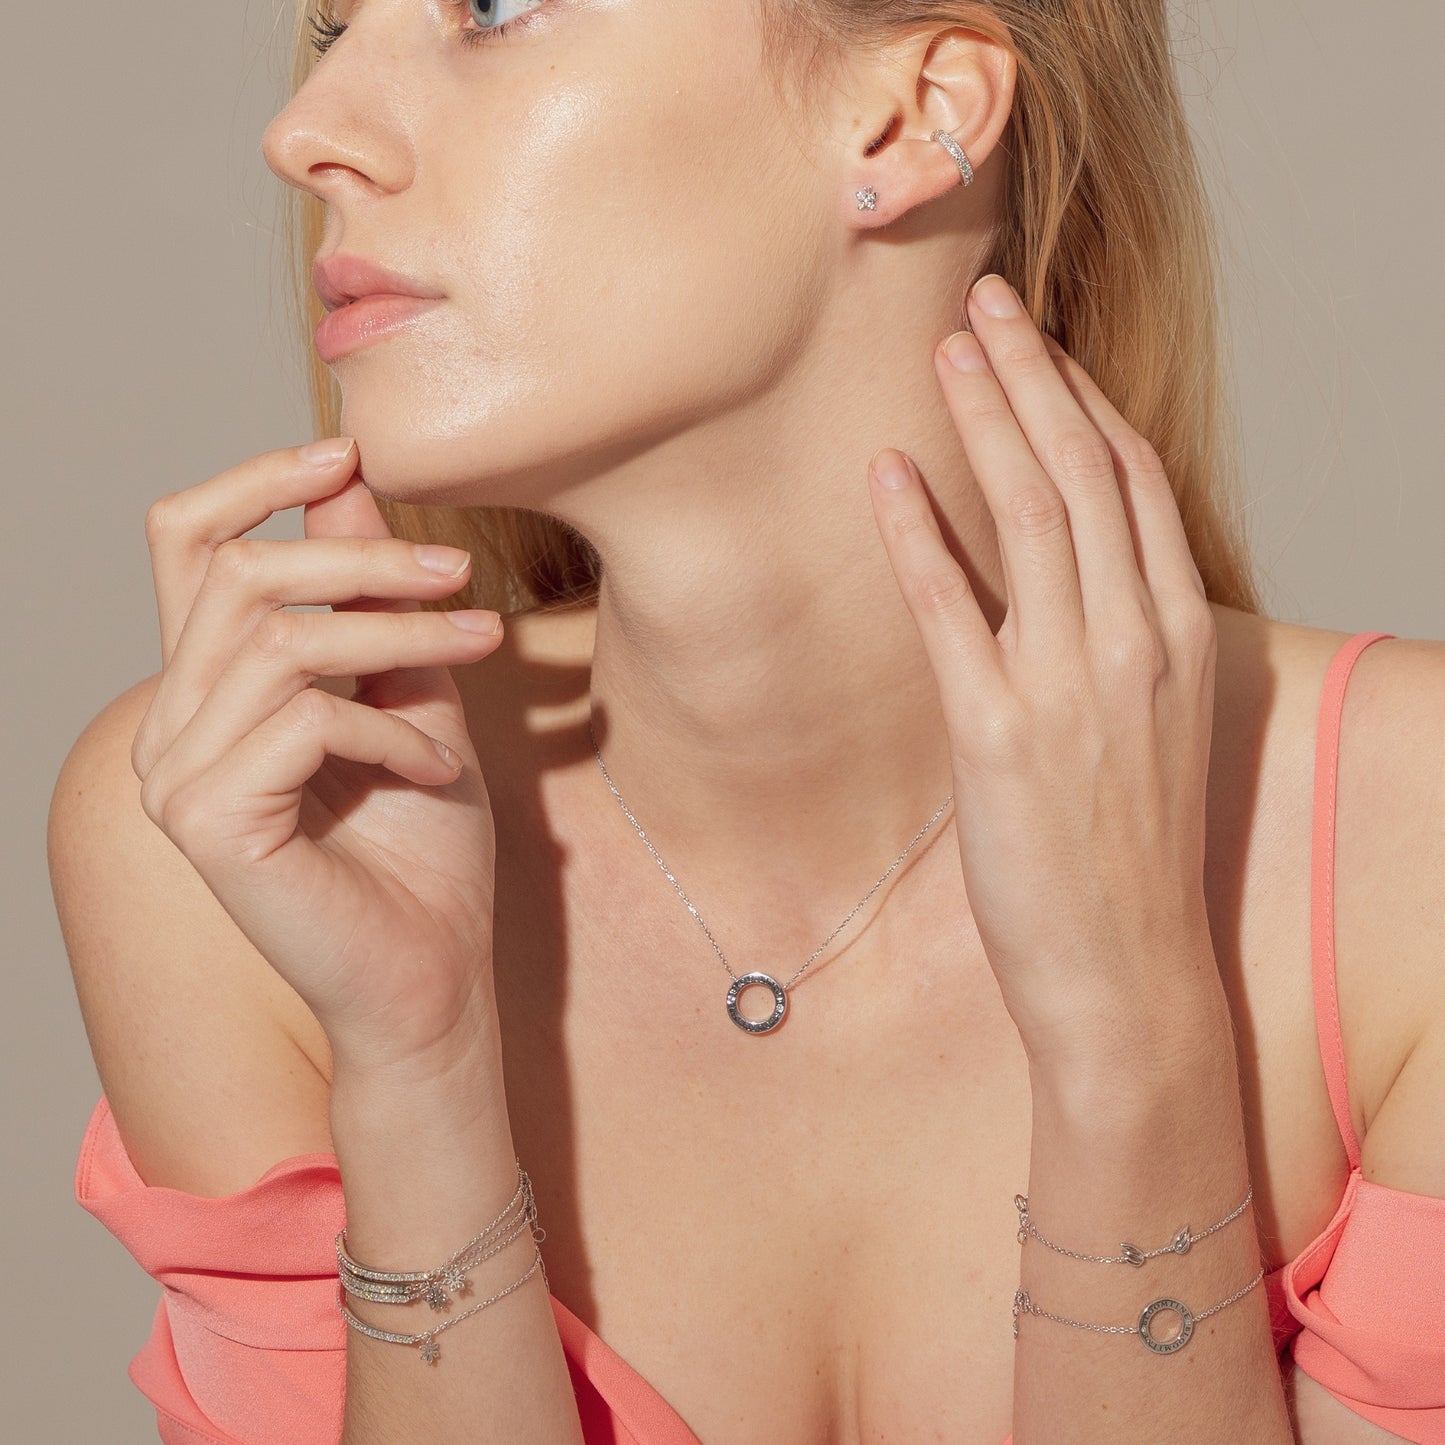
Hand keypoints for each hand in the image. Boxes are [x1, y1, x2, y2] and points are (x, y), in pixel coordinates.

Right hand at [131, 439, 506, 1074]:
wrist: (432, 972)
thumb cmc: (423, 840)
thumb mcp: (409, 691)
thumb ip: (370, 599)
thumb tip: (349, 480)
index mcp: (211, 687)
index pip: (186, 544)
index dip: (254, 481)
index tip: (346, 455)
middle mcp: (172, 725)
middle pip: (242, 578)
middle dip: (368, 562)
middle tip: (465, 577)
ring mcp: (174, 776)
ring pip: (281, 641)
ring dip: (400, 637)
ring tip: (481, 653)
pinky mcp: (205, 820)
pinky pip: (304, 718)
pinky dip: (391, 728)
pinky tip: (436, 766)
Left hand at [868, 274, 1222, 1079]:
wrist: (1127, 971)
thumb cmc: (1131, 854)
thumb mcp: (1148, 728)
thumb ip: (1114, 643)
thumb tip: (1064, 580)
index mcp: (1179, 634)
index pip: (1134, 483)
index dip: (1084, 401)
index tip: (1042, 344)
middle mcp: (1134, 642)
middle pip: (1083, 472)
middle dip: (1033, 377)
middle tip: (982, 306)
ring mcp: (1069, 685)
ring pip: (1030, 515)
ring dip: (984, 421)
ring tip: (945, 351)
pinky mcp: (996, 734)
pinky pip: (953, 610)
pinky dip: (919, 537)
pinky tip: (886, 475)